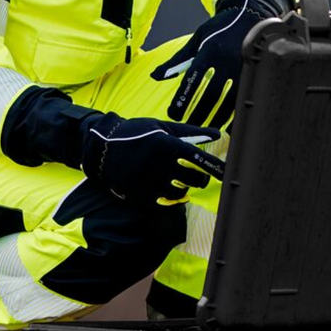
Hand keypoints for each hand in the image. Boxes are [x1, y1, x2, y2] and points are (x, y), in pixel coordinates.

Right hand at [78, 114, 224, 204]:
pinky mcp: (141, 197)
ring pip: (181, 193)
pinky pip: (165, 202)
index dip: (215, 167)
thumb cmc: (136, 134)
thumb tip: (218, 133)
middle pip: (195, 180)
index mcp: (166, 145)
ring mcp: (150, 183)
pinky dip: (169, 196)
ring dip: (183, 187)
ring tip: (174, 178)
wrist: (101, 150)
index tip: (229, 174)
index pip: (198, 159)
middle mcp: (159, 165)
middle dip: (200, 178)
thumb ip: (191, 132)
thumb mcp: (162, 127)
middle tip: (195, 174)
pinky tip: (163, 186)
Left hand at [158, 0, 272, 129]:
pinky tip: (229, 126)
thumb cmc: (220, 28)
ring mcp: (243, 69)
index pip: (192, 80)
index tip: (173, 114)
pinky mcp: (255, 74)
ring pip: (228, 101)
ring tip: (205, 129)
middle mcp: (226, 61)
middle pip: (210, 95)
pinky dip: (235, 115)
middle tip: (187, 126)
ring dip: (216, 118)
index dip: (182, 99)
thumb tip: (156, 76)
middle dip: (198, 114)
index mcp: (209, 51)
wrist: (251, 14)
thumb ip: (177, 61)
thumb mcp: (197, 39)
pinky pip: (244, 99)